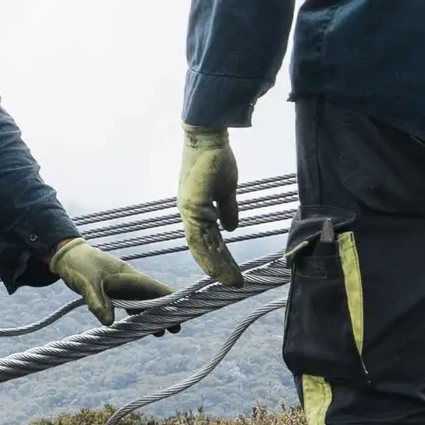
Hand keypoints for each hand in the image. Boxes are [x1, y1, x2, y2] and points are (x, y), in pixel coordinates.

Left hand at [49, 239, 173, 325]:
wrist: (66, 255)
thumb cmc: (79, 264)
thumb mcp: (86, 283)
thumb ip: (97, 301)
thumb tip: (108, 323)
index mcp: (128, 277)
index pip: (155, 288)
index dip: (169, 300)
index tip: (181, 312)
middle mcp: (129, 282)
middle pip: (152, 298)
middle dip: (164, 313)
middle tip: (175, 329)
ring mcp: (122, 286)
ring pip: (142, 302)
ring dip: (150, 316)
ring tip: (160, 333)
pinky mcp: (113, 291)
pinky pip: (130, 303)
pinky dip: (136, 314)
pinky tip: (139, 324)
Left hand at [177, 125, 243, 287]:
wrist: (209, 140)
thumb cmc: (216, 161)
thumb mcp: (226, 191)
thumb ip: (227, 210)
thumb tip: (231, 229)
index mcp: (196, 212)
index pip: (207, 241)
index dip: (218, 258)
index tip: (232, 273)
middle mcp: (190, 214)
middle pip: (204, 248)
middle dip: (220, 268)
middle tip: (235, 284)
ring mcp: (189, 211)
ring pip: (202, 246)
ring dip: (218, 265)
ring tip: (233, 281)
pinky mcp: (192, 205)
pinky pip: (201, 235)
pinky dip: (211, 251)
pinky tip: (223, 264)